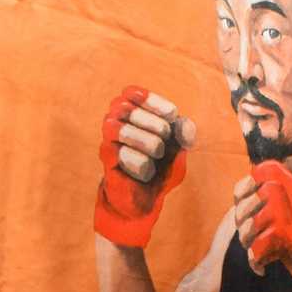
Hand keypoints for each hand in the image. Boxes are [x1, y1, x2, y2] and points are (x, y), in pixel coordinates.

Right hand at [94, 86, 196, 246]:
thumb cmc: (162, 166)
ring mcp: (108, 141)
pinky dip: (138, 162)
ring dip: (144, 139)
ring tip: (157, 152)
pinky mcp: (106, 163)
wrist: (148, 199)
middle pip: (123, 107)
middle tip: (165, 137)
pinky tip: (146, 171)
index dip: (153, 101)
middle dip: (152, 121)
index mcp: (132, 113)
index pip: (132, 92)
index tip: (172, 115)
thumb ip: (185, 134)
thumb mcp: (180, 149)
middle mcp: (115, 122)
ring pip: (117, 127)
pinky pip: (117, 154)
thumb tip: (183, 124)